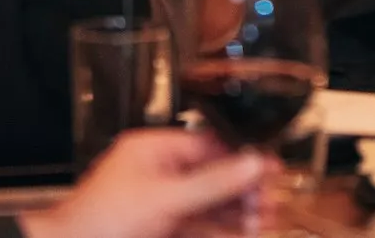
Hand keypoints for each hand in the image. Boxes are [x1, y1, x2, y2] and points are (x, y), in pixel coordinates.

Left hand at [32, 130, 265, 237]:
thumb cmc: (102, 222)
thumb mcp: (166, 198)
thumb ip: (212, 182)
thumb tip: (252, 163)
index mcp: (153, 150)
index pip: (208, 145)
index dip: (241, 156)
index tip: (269, 167)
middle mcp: (157, 173)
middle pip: (211, 176)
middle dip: (243, 189)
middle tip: (272, 200)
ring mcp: (158, 203)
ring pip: (207, 204)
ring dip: (236, 211)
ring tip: (266, 218)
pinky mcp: (160, 229)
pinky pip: (198, 226)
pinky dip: (220, 229)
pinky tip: (243, 230)